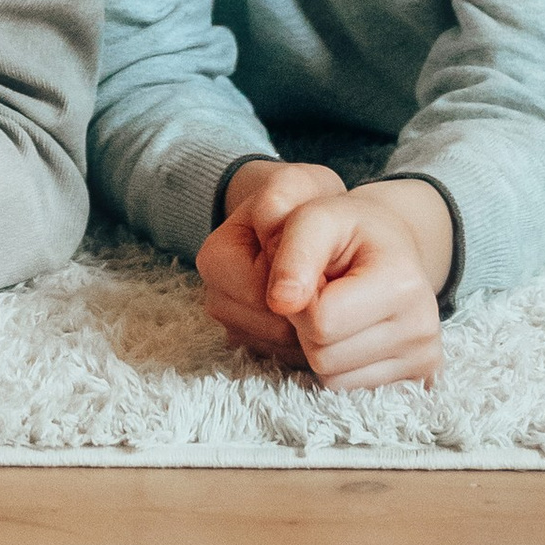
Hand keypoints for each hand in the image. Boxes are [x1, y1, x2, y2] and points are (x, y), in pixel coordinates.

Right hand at [196, 159, 343, 362]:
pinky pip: (287, 359)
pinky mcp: (256, 345)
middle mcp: (218, 299)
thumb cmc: (298, 199)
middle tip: (329, 276)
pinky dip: (309, 342)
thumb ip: (279, 211)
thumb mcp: (292, 185)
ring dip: (311, 329)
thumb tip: (279, 284)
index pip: (264, 299)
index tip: (323, 261)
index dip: (302, 286)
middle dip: (308, 311)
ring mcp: (236, 325)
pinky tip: (320, 312)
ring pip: (281, 349)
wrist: (303, 212)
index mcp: (215, 260)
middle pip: (272, 330)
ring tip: (326, 291)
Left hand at [203, 165, 449, 389]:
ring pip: (333, 381)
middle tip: (322, 292)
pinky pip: (350, 390)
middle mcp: (423, 329)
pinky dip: (339, 364)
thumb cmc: (349, 228)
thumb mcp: (316, 217)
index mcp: (403, 283)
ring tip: (337, 308)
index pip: (320, 321)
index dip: (299, 300)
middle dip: (308, 325)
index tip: (310, 275)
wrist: (391, 244)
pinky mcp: (418, 379)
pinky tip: (351, 330)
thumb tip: (279, 303)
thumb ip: (293, 253)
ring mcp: (424, 359)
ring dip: (320, 346)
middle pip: (324, 358)